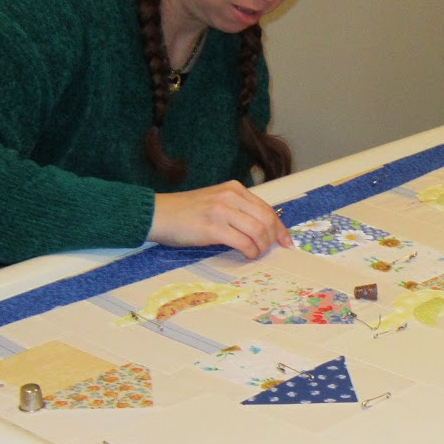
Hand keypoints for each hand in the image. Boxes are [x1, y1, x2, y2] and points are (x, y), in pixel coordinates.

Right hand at [149, 180, 291, 259]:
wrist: (157, 213)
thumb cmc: (185, 212)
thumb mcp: (216, 202)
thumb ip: (237, 210)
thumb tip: (261, 230)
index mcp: (234, 189)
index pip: (267, 208)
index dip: (280, 227)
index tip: (286, 241)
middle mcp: (230, 196)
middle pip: (267, 219)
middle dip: (273, 238)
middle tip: (270, 251)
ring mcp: (222, 211)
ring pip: (258, 231)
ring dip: (261, 247)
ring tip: (255, 253)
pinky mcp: (213, 227)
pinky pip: (243, 242)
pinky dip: (250, 251)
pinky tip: (246, 255)